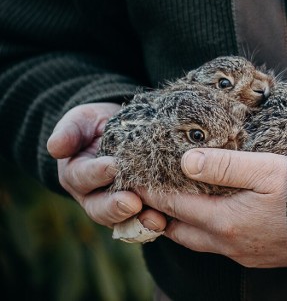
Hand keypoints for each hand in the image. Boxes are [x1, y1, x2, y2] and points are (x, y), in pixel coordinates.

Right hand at [47, 102, 164, 229]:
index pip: (82, 177)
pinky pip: (146, 224)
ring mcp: (118, 206)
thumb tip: (55, 147)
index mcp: (77, 174)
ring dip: (140, 222)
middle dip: (116, 207)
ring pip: (124, 222)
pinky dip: (156, 225)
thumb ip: (70, 132)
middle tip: (132, 203)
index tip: (112, 167)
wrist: (124, 131)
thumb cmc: (99, 126)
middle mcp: (95, 196)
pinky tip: (170, 222)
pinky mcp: (142, 210)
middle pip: (101, 209)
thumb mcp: (82, 121)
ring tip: (156, 219)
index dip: (96, 174)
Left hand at [139, 148, 286, 267]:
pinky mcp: (256, 256)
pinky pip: (218, 245)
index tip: (133, 177)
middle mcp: (228, 244)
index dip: (150, 190)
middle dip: (158, 213)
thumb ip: (224, 165)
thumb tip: (185, 161)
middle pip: (178, 231)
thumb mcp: (266, 169)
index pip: (173, 204)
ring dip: (181, 223)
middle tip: (146, 194)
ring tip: (173, 203)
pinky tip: (211, 215)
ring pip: (197, 241)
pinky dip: (204, 230)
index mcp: (225, 221)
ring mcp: (242, 254)